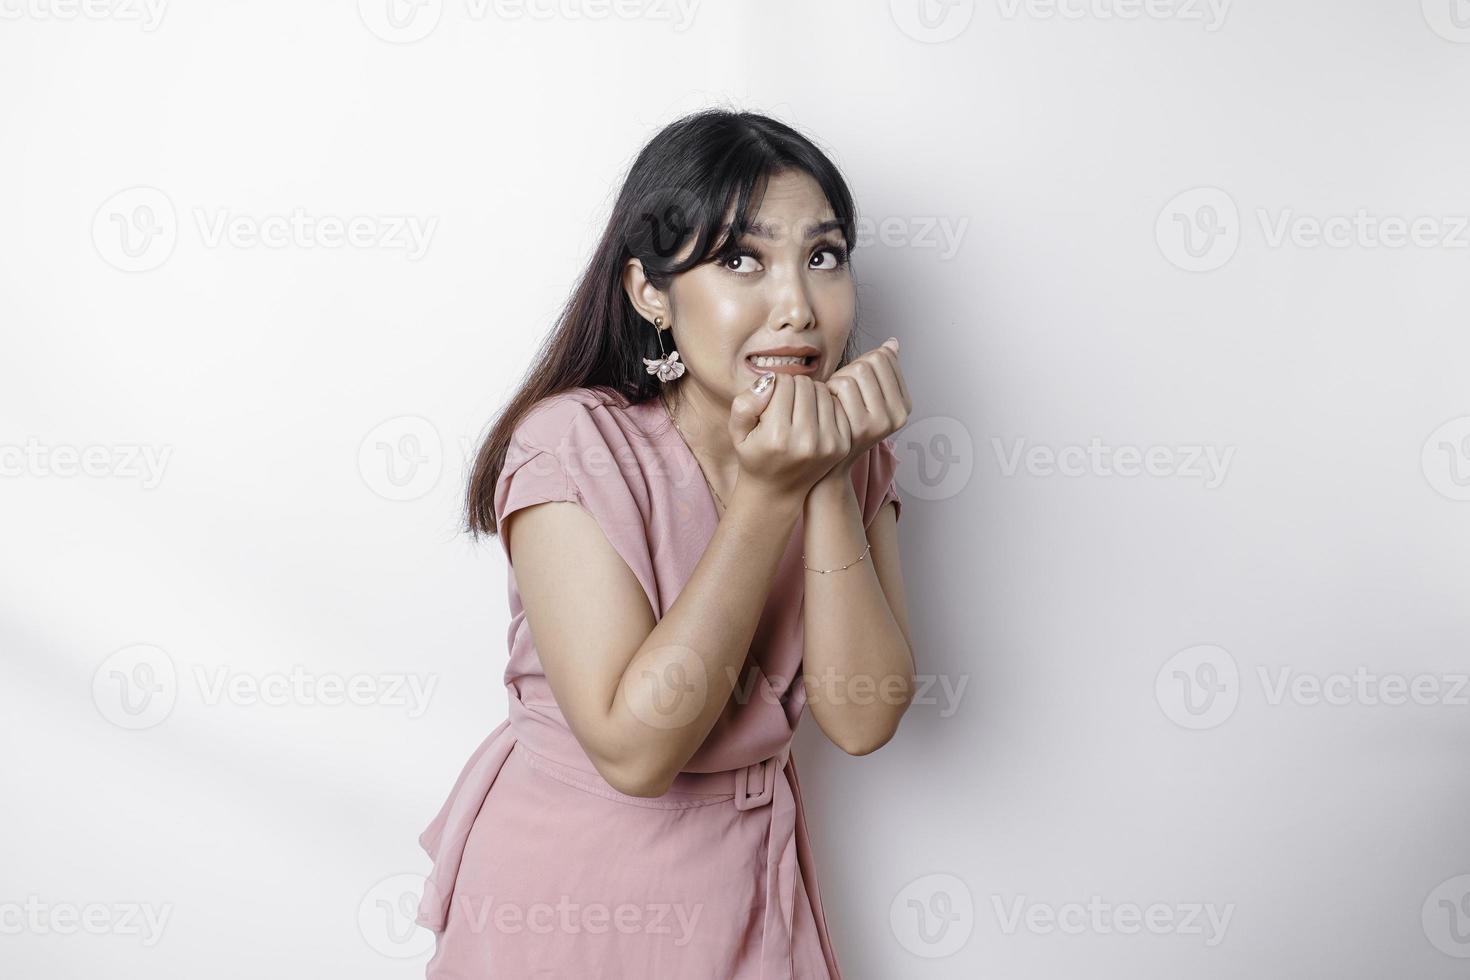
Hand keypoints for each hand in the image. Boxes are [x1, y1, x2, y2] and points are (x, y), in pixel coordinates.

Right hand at [728, 371, 851, 498]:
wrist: (777, 490)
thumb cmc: (754, 454)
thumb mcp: (737, 431)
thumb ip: (745, 403)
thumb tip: (771, 379)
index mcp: (777, 436)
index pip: (783, 384)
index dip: (774, 385)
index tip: (770, 399)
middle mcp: (805, 441)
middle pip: (805, 384)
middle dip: (793, 387)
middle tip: (785, 402)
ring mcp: (827, 444)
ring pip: (822, 391)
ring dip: (810, 393)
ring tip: (798, 408)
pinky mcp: (842, 444)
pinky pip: (837, 404)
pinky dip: (825, 404)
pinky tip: (813, 416)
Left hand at [820, 337, 910, 478]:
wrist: (827, 465)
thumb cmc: (842, 424)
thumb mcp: (867, 398)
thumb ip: (881, 371)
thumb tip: (892, 344)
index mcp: (904, 404)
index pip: (884, 357)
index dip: (863, 363)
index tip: (855, 385)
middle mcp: (899, 414)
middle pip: (871, 361)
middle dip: (850, 371)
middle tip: (841, 394)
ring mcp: (883, 422)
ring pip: (857, 371)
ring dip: (838, 381)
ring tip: (834, 401)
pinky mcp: (862, 426)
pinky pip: (843, 384)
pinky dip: (829, 389)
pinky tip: (827, 406)